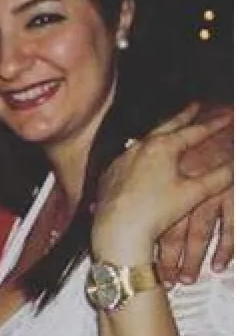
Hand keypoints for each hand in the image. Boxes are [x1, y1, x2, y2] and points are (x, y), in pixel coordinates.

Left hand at [93, 104, 233, 265]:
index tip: (227, 115)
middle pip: (167, 126)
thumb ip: (219, 176)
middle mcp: (139, 147)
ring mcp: (122, 159)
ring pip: (145, 139)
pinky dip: (142, 150)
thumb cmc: (156, 211)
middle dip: (184, 116)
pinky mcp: (110, 173)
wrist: (117, 229)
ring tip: (170, 127)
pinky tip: (144, 155)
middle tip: (196, 106)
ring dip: (161, 132)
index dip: (213, 123)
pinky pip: (129, 155)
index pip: (194, 131)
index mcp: (162, 148)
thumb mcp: (194, 192)